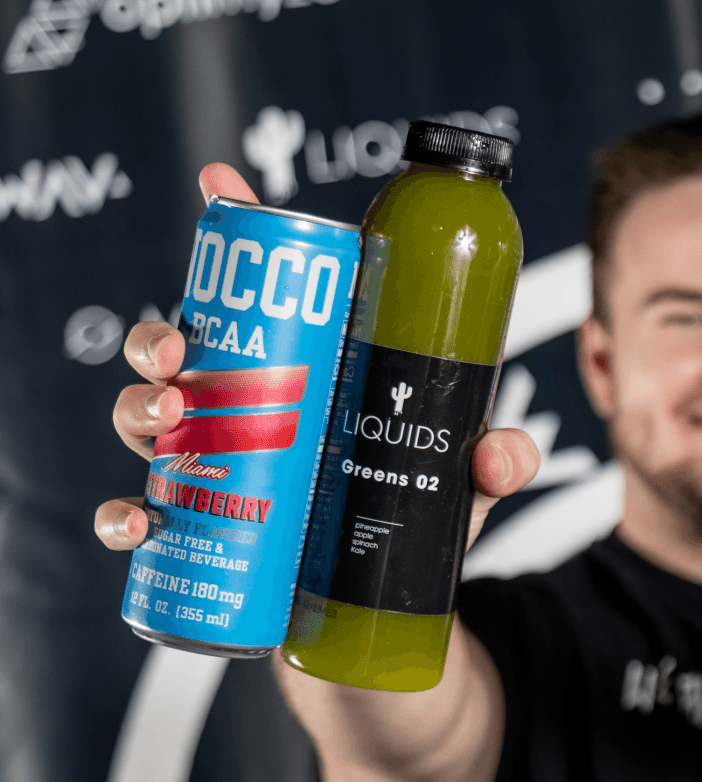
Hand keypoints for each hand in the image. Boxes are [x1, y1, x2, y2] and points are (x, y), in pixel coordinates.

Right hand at [94, 163, 541, 553]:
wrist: (387, 599)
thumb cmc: (414, 511)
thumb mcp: (462, 477)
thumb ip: (495, 459)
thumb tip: (496, 453)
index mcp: (303, 367)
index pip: (264, 289)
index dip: (235, 225)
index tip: (219, 182)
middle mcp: (244, 404)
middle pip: (181, 349)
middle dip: (160, 337)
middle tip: (181, 350)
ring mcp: (213, 462)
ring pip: (146, 418)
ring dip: (137, 408)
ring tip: (166, 416)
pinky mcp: (198, 528)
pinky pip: (140, 513)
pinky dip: (125, 515)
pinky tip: (141, 519)